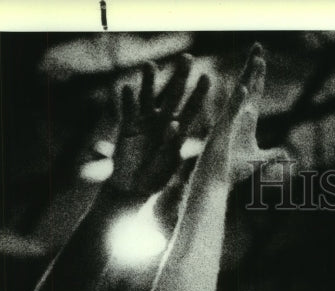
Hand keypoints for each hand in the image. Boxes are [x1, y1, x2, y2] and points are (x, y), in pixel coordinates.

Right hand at [110, 53, 208, 198]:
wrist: (133, 188)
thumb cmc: (155, 178)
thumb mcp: (167, 164)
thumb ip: (170, 144)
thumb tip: (174, 122)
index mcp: (178, 131)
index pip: (192, 108)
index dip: (199, 93)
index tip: (208, 77)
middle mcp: (163, 121)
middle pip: (173, 95)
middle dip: (180, 77)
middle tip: (188, 58)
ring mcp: (144, 121)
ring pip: (148, 96)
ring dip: (149, 81)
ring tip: (151, 66)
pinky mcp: (127, 125)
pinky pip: (127, 109)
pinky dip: (127, 100)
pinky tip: (127, 88)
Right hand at [204, 43, 289, 184]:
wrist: (216, 182)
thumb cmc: (232, 171)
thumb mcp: (257, 160)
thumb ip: (271, 155)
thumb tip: (284, 152)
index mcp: (244, 120)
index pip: (254, 93)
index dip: (258, 76)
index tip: (262, 58)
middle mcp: (235, 117)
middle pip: (246, 87)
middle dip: (253, 67)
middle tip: (259, 47)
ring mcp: (227, 123)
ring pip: (238, 95)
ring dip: (247, 78)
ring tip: (256, 61)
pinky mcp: (220, 133)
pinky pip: (229, 114)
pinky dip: (236, 102)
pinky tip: (243, 89)